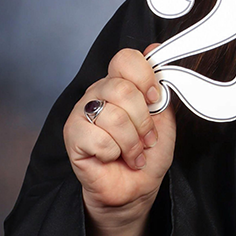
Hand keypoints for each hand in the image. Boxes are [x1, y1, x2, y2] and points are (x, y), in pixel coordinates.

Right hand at [63, 46, 175, 228]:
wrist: (136, 187)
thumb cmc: (148, 153)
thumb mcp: (164, 117)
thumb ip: (160, 87)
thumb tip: (154, 49)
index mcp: (120, 83)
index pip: (125, 59)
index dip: (145, 78)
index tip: (156, 99)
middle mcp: (98, 93)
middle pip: (122, 89)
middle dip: (143, 120)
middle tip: (147, 137)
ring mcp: (82, 113)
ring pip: (113, 116)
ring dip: (131, 141)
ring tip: (134, 152)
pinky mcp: (72, 136)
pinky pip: (98, 138)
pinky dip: (114, 152)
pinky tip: (114, 158)